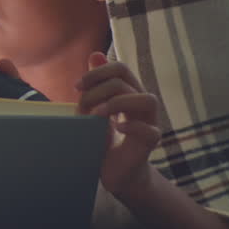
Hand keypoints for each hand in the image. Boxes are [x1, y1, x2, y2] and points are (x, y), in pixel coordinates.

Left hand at [76, 52, 162, 199]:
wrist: (117, 174)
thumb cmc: (106, 140)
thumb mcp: (96, 110)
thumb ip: (97, 85)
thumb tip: (95, 54)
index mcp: (130, 92)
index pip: (120, 69)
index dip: (98, 72)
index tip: (77, 87)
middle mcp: (143, 103)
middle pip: (126, 80)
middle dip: (98, 89)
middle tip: (81, 106)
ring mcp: (150, 122)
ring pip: (146, 99)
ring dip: (116, 103)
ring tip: (97, 115)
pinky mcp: (151, 142)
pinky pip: (148, 130)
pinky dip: (131, 127)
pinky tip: (116, 128)